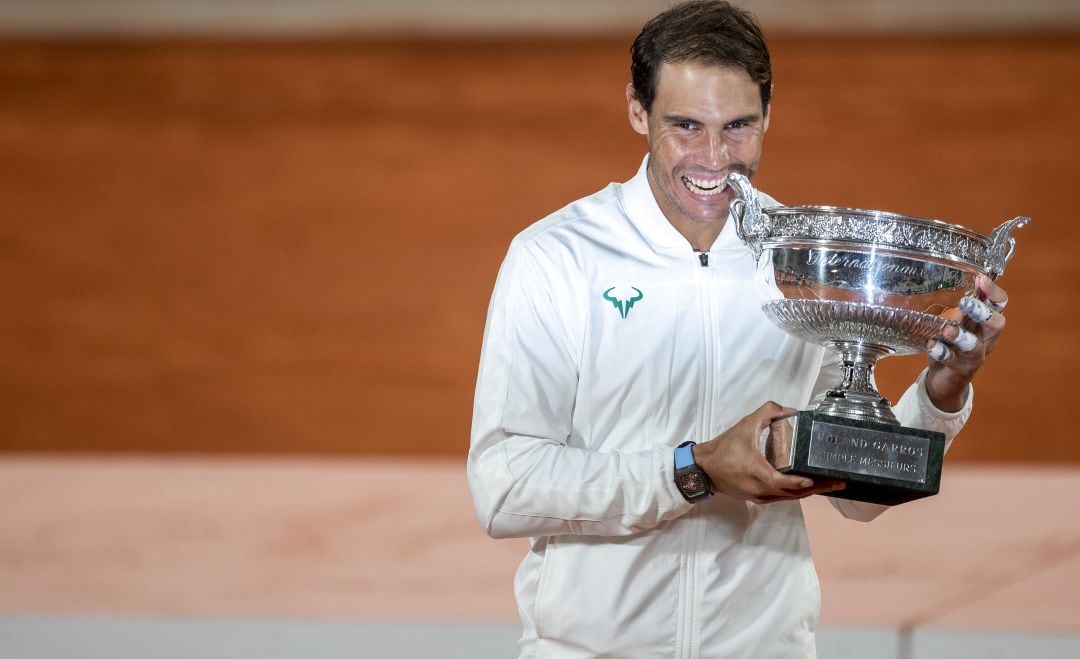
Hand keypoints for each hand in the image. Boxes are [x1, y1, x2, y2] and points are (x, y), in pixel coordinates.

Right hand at [693, 402, 844, 503]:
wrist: (703, 468)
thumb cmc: (723, 449)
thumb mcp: (745, 425)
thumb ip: (767, 412)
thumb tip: (789, 409)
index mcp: (758, 473)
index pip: (784, 483)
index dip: (801, 482)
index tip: (817, 479)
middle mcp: (760, 490)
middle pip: (793, 494)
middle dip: (816, 488)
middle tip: (837, 483)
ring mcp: (758, 497)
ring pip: (788, 498)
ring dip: (807, 492)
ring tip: (827, 485)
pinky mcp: (755, 498)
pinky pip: (780, 498)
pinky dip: (793, 493)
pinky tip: (804, 487)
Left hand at [924, 275, 1008, 411]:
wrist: (946, 380)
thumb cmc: (953, 344)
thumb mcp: (958, 321)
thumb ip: (960, 306)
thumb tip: (957, 277)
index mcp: (986, 324)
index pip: (999, 304)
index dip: (994, 291)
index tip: (981, 278)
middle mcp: (985, 339)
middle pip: (997, 324)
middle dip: (984, 312)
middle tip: (966, 302)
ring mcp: (973, 355)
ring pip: (975, 346)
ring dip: (961, 336)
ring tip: (948, 329)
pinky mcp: (959, 369)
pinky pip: (952, 361)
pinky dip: (942, 352)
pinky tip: (932, 345)